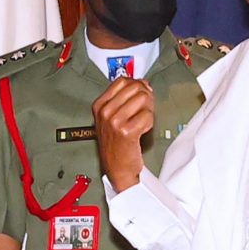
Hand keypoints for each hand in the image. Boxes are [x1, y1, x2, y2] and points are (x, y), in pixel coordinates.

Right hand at [92, 77, 153, 191]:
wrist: (117, 168)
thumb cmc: (116, 144)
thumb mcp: (111, 118)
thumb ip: (124, 99)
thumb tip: (142, 83)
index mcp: (99, 105)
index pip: (122, 81)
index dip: (137, 84)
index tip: (142, 93)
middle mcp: (105, 112)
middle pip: (135, 87)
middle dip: (146, 96)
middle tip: (145, 109)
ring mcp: (114, 121)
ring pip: (143, 99)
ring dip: (148, 110)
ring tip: (142, 121)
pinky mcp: (127, 131)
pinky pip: (147, 115)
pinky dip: (149, 122)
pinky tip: (142, 130)